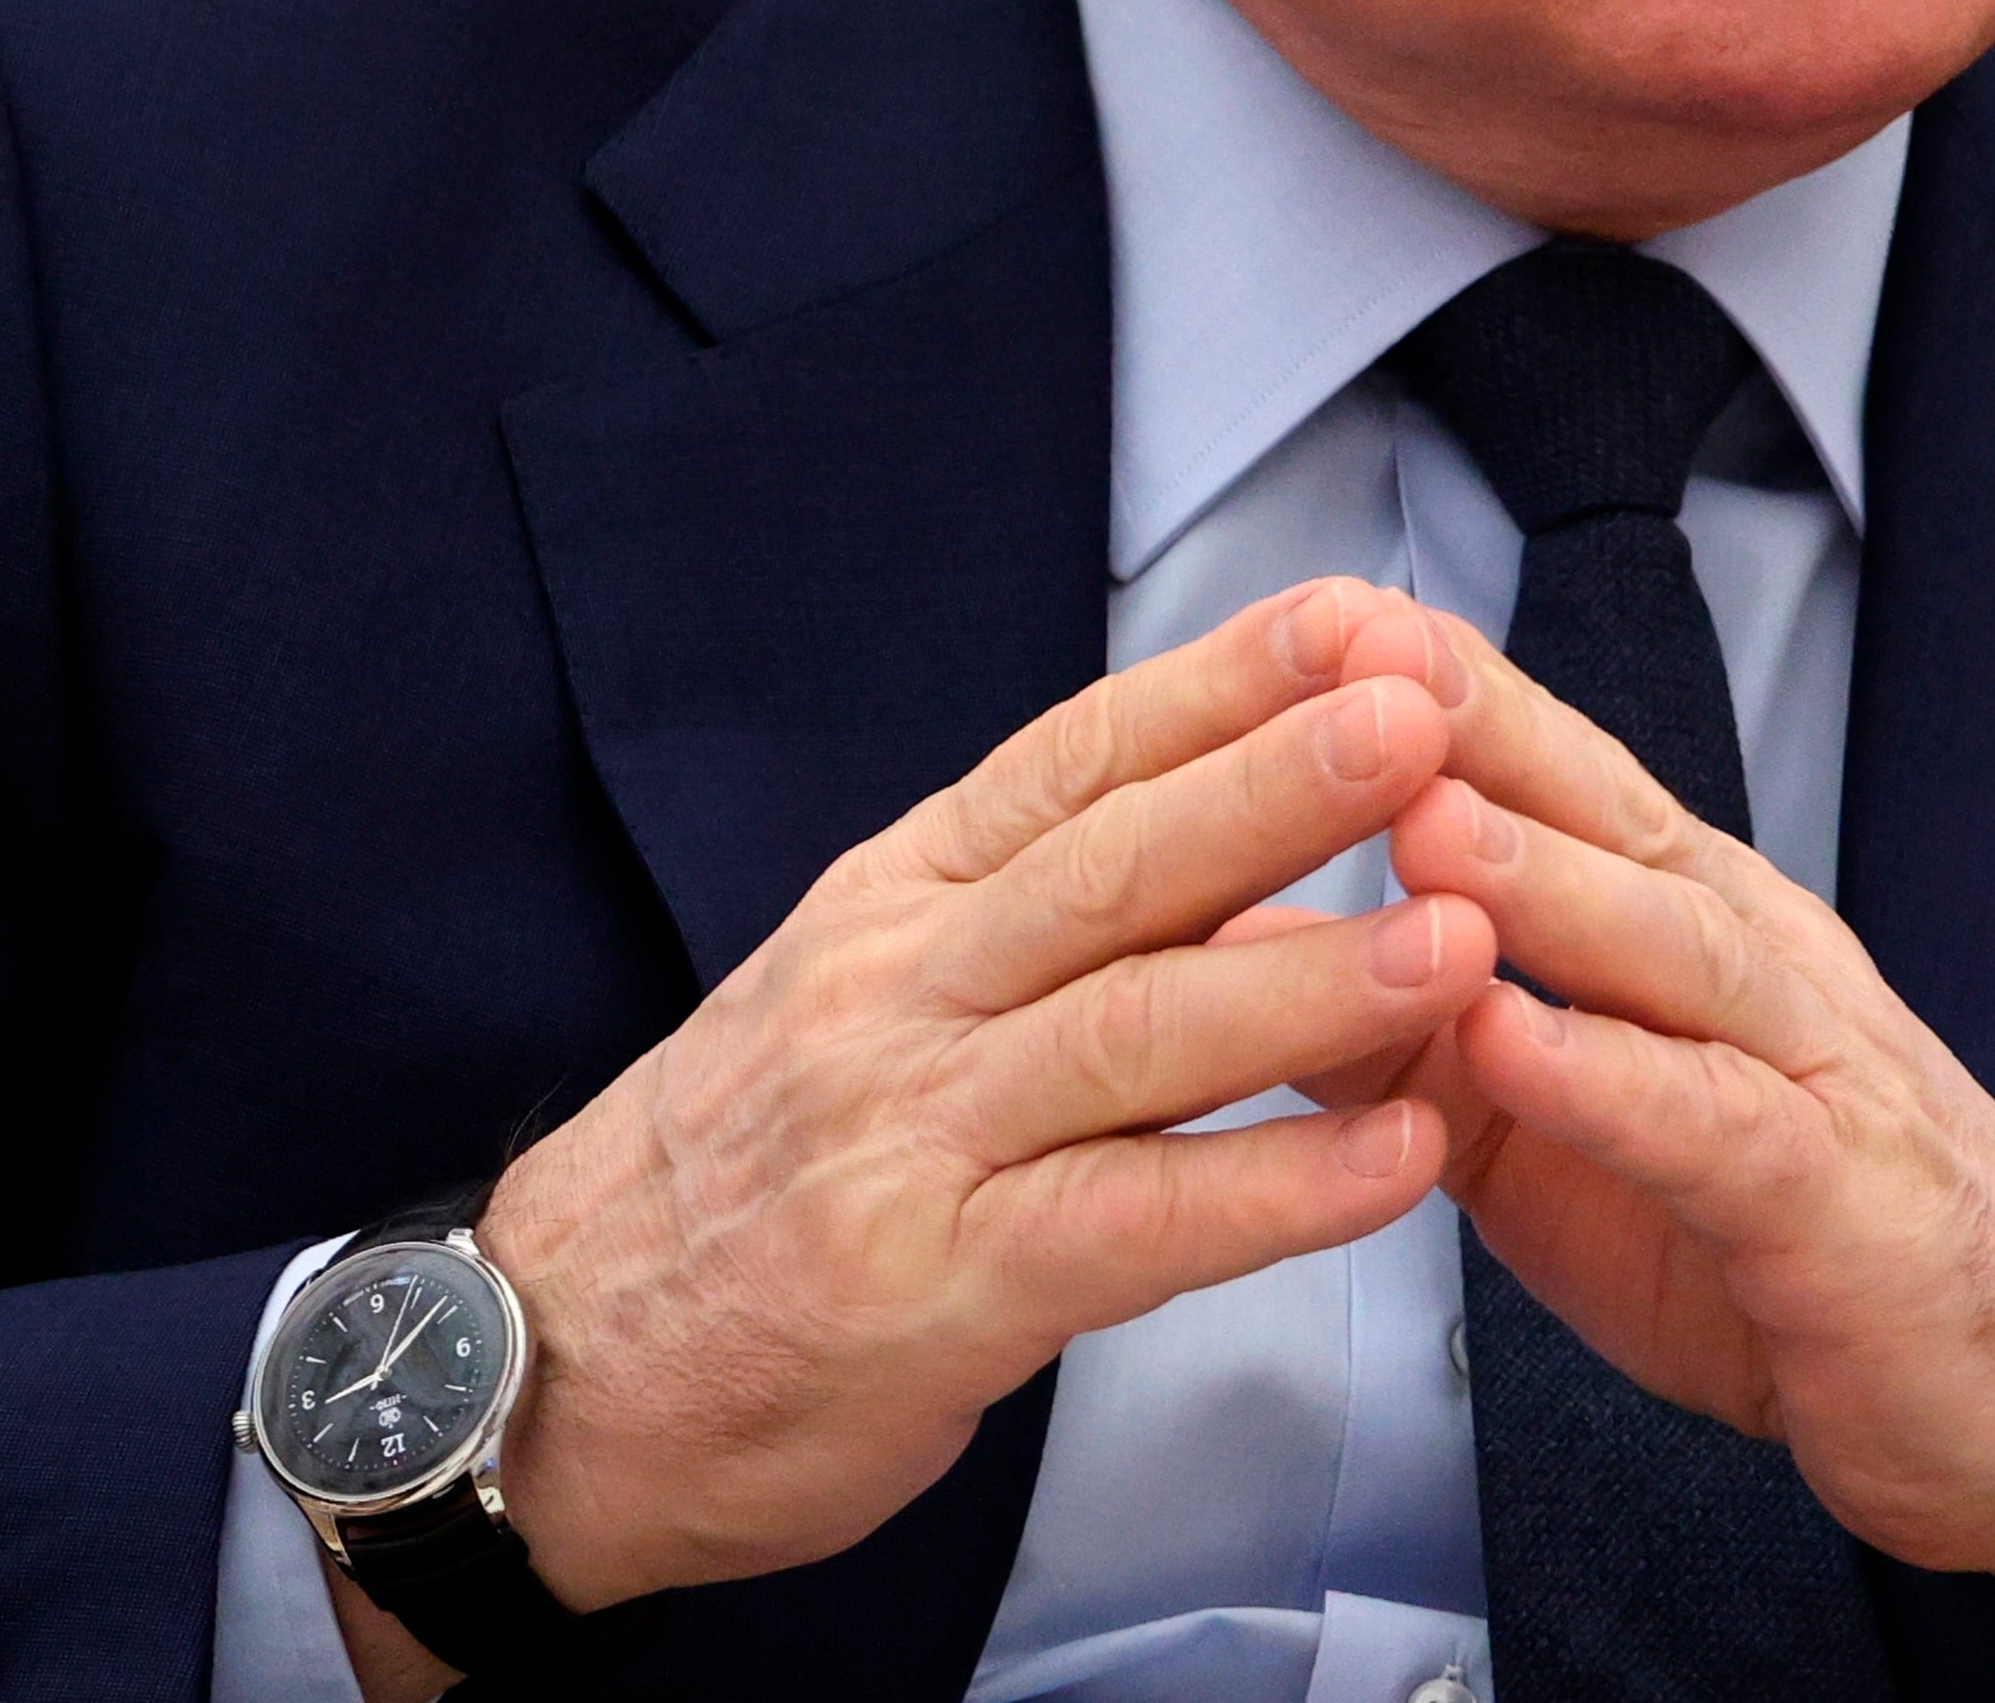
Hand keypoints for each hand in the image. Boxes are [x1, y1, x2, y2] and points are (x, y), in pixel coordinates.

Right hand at [366, 582, 1494, 1685]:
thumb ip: (1027, 934)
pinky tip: (1394, 1157)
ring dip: (1311, 982)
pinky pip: (1132, 1225)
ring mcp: (912, 1139)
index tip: (1351, 621)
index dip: (1218, 685)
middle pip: (1113, 865)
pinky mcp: (935, 1292)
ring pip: (1134, 1031)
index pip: (1072, 762)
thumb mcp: (856, 1003)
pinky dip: (1275, 1190)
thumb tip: (1236, 865)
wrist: (535, 1373)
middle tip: (1423, 712)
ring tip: (1459, 936)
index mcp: (891, 905)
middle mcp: (898, 994)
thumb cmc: (728, 1186)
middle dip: (1281, 782)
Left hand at [1372, 622, 1994, 1654]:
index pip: (1558, 779)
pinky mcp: (1832, 1201)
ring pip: (1669, 943)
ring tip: (1423, 820)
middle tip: (1358, 650)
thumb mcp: (1561, 1137)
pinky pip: (1713, 1124)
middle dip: (1483, 725)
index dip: (1444, 695)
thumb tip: (1243, 956)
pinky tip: (1514, 1046)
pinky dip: (1608, 1081)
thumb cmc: (1788, 1243)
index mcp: (1687, 926)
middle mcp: (1752, 959)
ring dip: (1543, 878)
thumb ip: (1415, 1046)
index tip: (1316, 616)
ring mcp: (1806, 1068)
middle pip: (1612, 814)